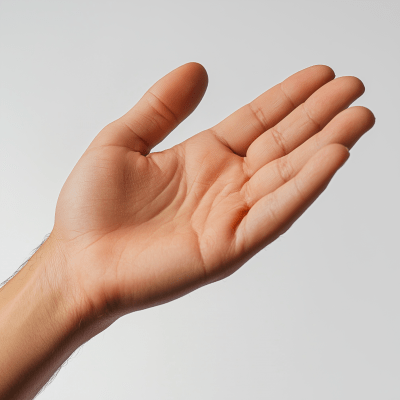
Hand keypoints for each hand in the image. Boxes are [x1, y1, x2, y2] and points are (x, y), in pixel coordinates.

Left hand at [51, 62, 373, 318]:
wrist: (79, 261)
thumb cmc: (92, 208)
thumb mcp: (122, 141)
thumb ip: (161, 107)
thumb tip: (197, 69)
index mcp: (203, 158)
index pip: (258, 121)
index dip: (290, 97)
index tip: (322, 75)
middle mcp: (224, 184)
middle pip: (282, 144)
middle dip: (320, 117)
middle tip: (355, 89)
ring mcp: (230, 215)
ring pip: (287, 176)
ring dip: (325, 147)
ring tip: (358, 119)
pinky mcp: (229, 246)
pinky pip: (274, 212)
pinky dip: (304, 187)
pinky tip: (331, 158)